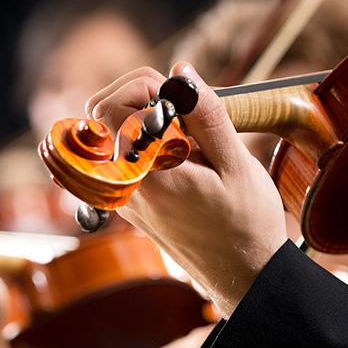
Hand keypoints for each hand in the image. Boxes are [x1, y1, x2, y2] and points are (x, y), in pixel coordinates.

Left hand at [86, 62, 287, 318]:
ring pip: (109, 136)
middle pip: (99, 116)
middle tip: (179, 106)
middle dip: (135, 95)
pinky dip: (144, 141)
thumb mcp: (236, 166)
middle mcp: (126, 189)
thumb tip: (180, 72)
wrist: (244, 276)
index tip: (178, 96)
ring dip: (141, 118)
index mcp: (148, 177)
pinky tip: (181, 151)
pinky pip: (122, 158)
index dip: (139, 86)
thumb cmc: (247, 226)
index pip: (107, 109)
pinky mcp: (134, 205)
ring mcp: (126, 199)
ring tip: (187, 132)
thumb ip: (206, 116)